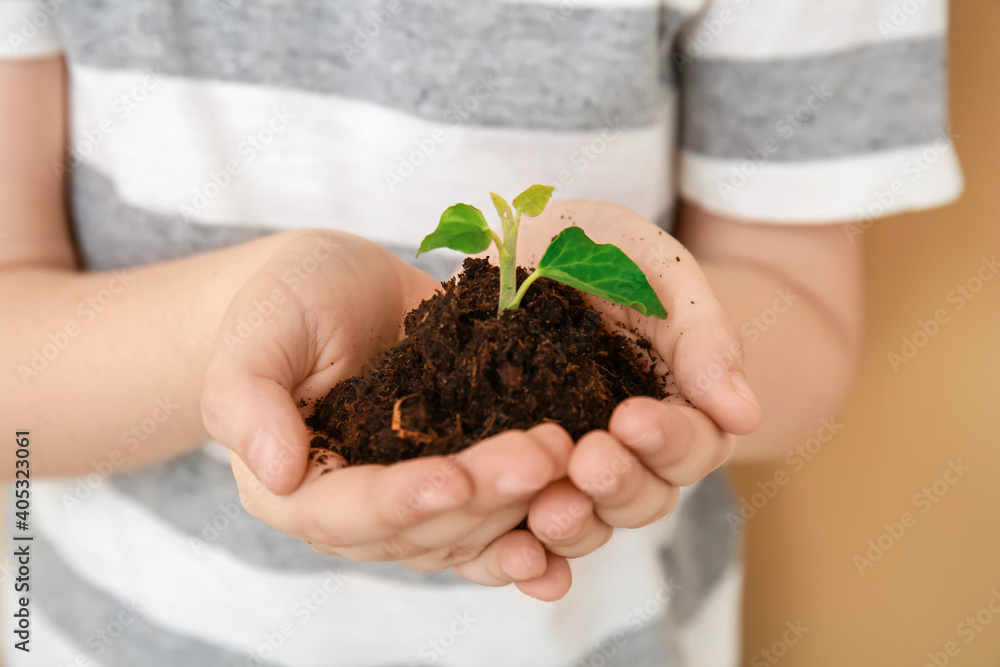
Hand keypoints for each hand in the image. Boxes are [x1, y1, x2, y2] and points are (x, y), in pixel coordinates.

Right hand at [200, 231, 572, 598]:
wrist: (340, 290)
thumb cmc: (286, 302)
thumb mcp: (257, 331)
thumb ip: (244, 397)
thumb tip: (276, 471)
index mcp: (295, 487)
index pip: (348, 511)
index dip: (402, 501)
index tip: (455, 479)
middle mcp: (357, 512)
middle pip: (425, 528)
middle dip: (487, 495)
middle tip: (545, 452)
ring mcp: (413, 499)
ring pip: (471, 531)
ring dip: (523, 508)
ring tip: (573, 463)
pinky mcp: (459, 476)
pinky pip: (496, 519)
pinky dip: (536, 532)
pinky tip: (578, 525)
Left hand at [493, 201, 763, 552]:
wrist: (518, 244)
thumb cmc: (599, 247)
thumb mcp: (651, 265)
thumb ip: (700, 331)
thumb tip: (745, 415)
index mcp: (673, 403)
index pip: (693, 444)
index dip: (670, 440)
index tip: (633, 419)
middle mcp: (626, 446)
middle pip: (645, 496)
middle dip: (620, 483)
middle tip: (589, 461)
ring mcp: (568, 464)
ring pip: (590, 520)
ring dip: (576, 524)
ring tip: (546, 511)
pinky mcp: (513, 472)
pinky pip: (523, 527)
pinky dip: (525, 553)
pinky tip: (514, 557)